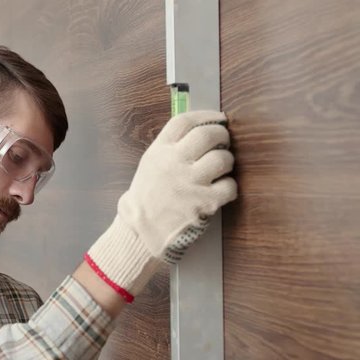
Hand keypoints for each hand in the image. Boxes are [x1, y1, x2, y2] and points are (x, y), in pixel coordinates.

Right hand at [85, 110, 236, 301]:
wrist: (142, 231)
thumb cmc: (148, 197)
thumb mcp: (150, 164)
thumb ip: (170, 147)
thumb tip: (200, 130)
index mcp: (159, 151)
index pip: (184, 121)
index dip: (205, 115)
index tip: (217, 118)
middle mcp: (174, 163)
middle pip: (207, 134)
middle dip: (222, 135)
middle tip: (223, 142)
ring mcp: (189, 182)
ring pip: (223, 158)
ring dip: (227, 162)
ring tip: (221, 169)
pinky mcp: (204, 202)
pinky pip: (230, 186)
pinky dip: (229, 187)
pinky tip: (221, 191)